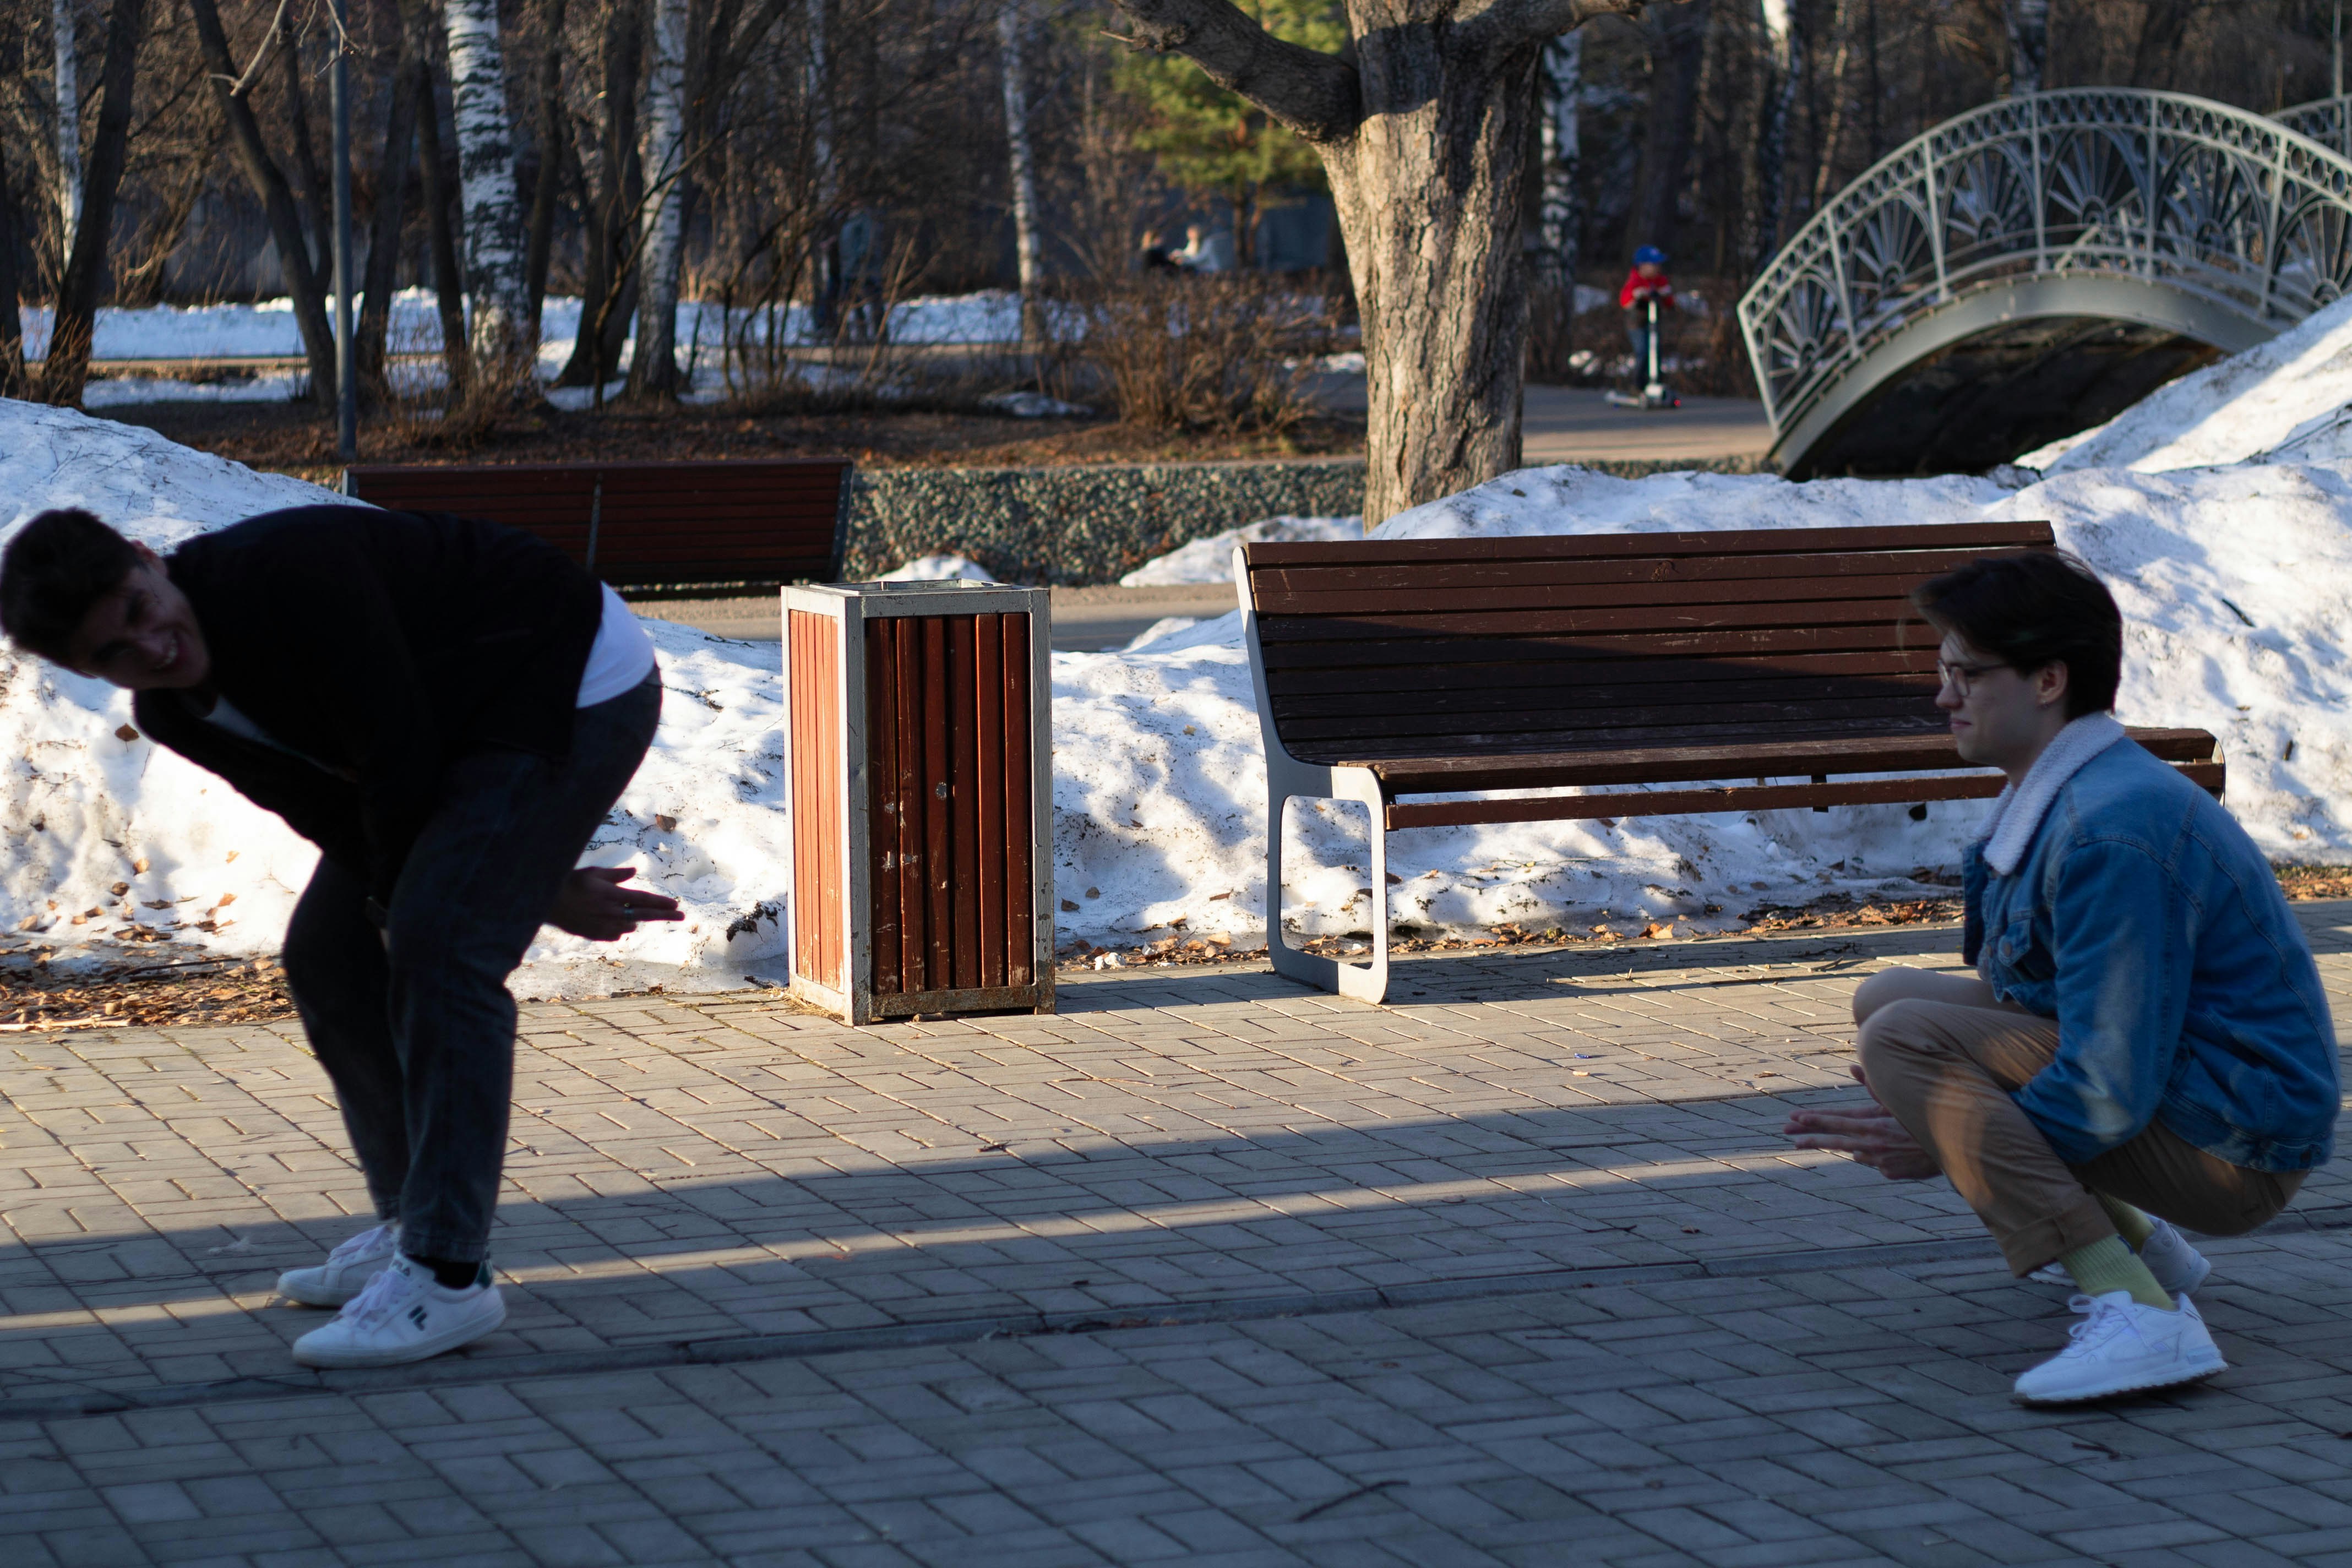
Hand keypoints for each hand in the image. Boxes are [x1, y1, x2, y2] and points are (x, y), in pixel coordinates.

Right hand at [546, 865, 682, 940]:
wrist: (547, 903)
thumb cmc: (571, 883)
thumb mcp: (594, 873)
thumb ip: (616, 874)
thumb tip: (634, 871)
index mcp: (613, 895)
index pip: (644, 900)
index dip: (662, 903)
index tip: (676, 905)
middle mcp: (612, 913)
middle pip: (645, 915)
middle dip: (665, 915)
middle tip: (683, 916)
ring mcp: (604, 926)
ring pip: (630, 926)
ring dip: (634, 919)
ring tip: (627, 911)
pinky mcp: (596, 936)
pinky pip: (616, 934)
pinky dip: (619, 928)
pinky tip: (613, 921)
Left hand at [1783, 1065, 1941, 1180]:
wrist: (1960, 1147)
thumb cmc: (1929, 1115)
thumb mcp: (1899, 1099)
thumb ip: (1874, 1085)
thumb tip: (1852, 1066)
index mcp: (1875, 1124)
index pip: (1837, 1121)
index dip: (1815, 1119)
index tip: (1794, 1118)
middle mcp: (1874, 1144)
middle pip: (1836, 1140)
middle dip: (1810, 1137)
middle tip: (1787, 1136)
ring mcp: (1882, 1161)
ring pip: (1854, 1151)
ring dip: (1837, 1145)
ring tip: (1807, 1142)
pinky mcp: (1892, 1171)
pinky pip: (1875, 1162)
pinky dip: (1870, 1155)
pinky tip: (1863, 1151)